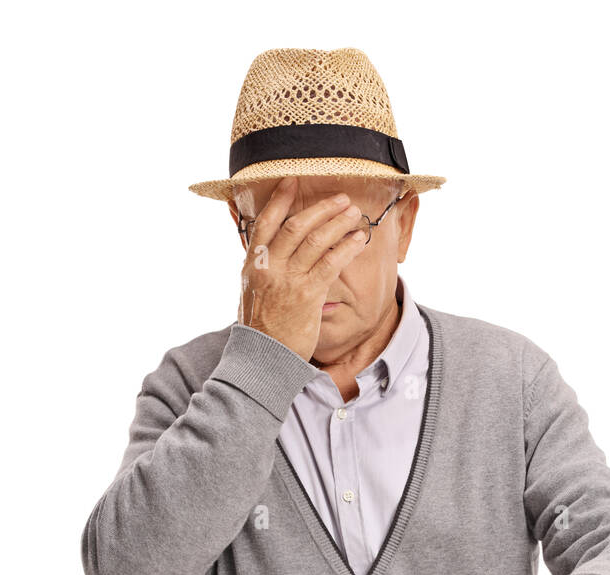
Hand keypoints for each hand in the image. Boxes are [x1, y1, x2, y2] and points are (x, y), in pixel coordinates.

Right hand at [238, 176, 367, 359]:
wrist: (262, 358)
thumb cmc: (260, 327)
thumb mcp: (250, 291)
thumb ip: (260, 266)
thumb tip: (267, 247)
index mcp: (253, 263)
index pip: (265, 222)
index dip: (280, 199)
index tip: (293, 180)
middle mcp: (269, 267)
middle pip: (296, 226)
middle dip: (321, 208)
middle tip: (340, 198)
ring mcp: (289, 280)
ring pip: (316, 240)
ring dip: (338, 222)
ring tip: (354, 213)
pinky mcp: (308, 295)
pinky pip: (331, 263)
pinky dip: (347, 247)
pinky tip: (359, 239)